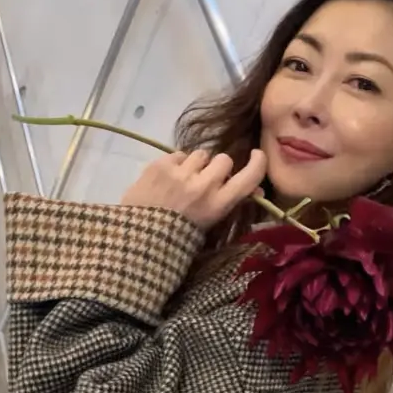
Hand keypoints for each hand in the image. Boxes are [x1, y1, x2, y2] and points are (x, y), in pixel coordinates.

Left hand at [121, 149, 266, 230]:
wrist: (135, 239)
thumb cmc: (174, 238)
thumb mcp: (208, 226)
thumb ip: (228, 203)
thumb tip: (256, 190)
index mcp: (217, 205)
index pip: (249, 177)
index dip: (258, 163)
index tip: (256, 155)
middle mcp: (203, 186)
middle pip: (223, 159)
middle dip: (217, 168)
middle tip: (205, 179)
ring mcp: (181, 173)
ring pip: (201, 154)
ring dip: (196, 164)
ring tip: (183, 179)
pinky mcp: (161, 165)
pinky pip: (178, 154)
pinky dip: (175, 164)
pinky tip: (167, 179)